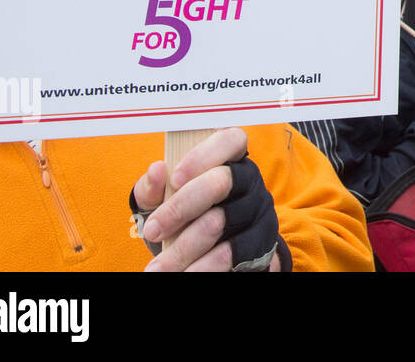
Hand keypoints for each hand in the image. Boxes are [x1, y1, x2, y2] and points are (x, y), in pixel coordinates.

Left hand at [133, 128, 281, 271]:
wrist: (217, 255)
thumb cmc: (186, 216)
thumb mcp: (165, 200)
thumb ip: (155, 186)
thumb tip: (156, 170)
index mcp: (230, 157)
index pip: (229, 140)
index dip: (203, 155)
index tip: (175, 178)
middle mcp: (250, 178)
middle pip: (221, 182)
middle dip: (180, 208)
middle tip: (152, 231)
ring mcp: (259, 209)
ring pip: (220, 222)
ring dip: (183, 249)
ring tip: (157, 269)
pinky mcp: (262, 241)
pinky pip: (232, 253)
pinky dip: (204, 267)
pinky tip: (184, 274)